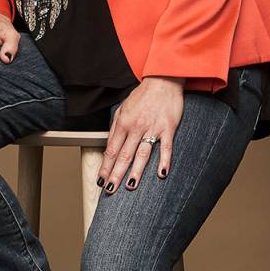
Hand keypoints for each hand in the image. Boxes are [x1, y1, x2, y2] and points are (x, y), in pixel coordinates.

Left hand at [100, 76, 183, 192]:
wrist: (162, 80)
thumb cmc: (142, 96)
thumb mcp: (123, 108)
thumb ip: (116, 127)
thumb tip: (109, 146)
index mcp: (123, 123)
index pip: (111, 149)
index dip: (105, 166)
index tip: (101, 180)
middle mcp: (136, 127)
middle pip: (124, 155)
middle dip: (115, 174)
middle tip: (110, 190)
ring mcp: (152, 128)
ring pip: (142, 154)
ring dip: (136, 171)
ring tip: (130, 186)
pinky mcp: (168, 127)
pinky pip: (166, 147)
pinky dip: (164, 161)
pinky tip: (161, 173)